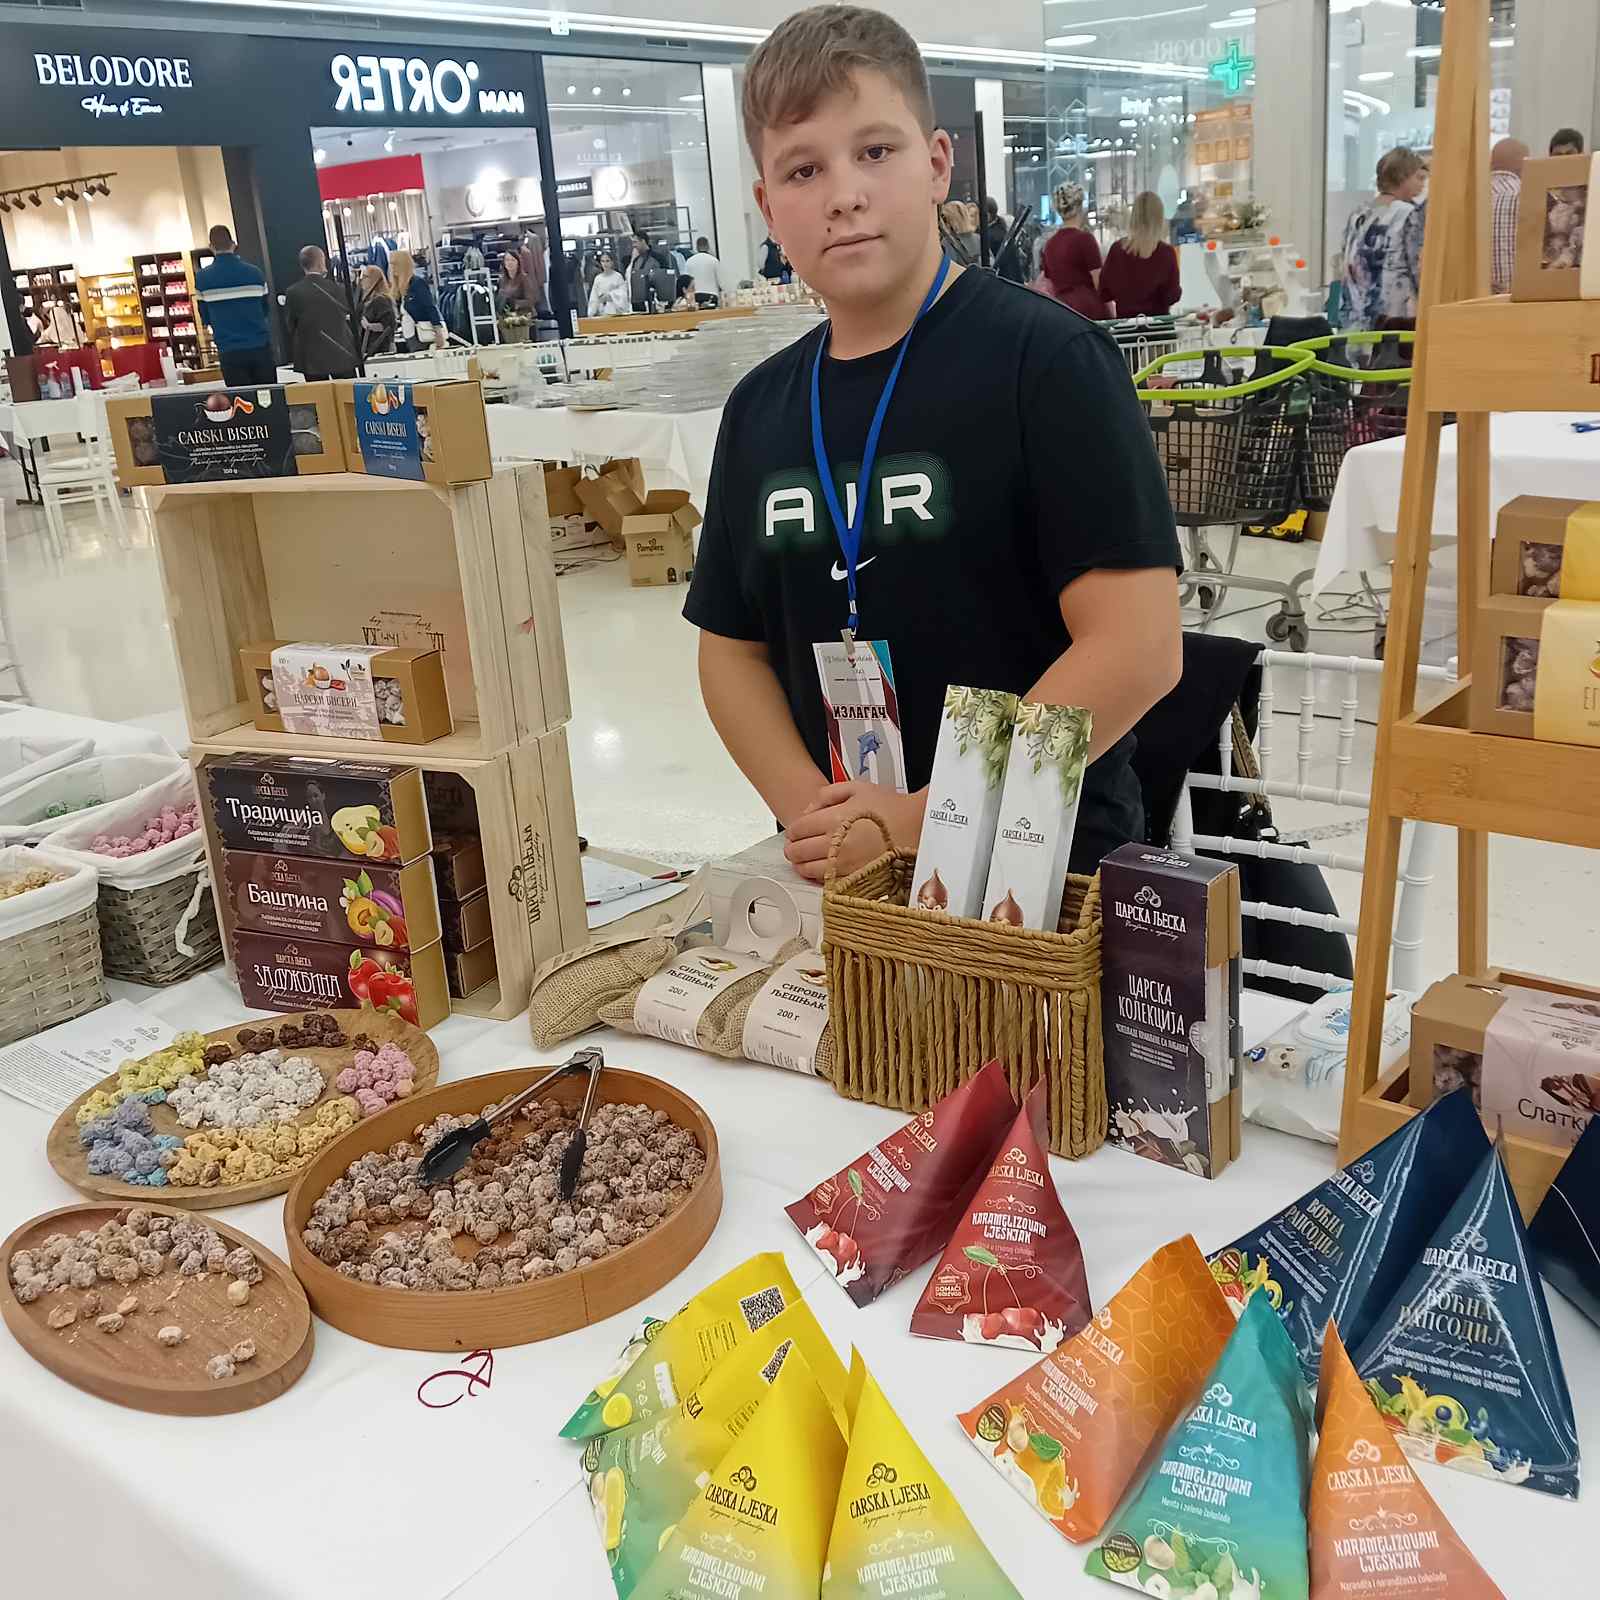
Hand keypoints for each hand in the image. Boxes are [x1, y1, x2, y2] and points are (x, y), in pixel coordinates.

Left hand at [783, 783, 926, 883]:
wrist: (917, 827)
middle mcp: (835, 844)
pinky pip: (825, 882)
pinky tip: (823, 869)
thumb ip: (827, 795)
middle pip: (797, 852)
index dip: (793, 831)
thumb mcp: (857, 788)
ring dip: (801, 864)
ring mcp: (844, 865)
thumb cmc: (889, 807)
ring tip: (806, 859)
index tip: (796, 832)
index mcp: (833, 819)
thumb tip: (807, 811)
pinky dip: (818, 877)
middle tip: (796, 846)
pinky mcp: (854, 879)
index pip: (797, 829)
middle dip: (793, 848)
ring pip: (807, 870)